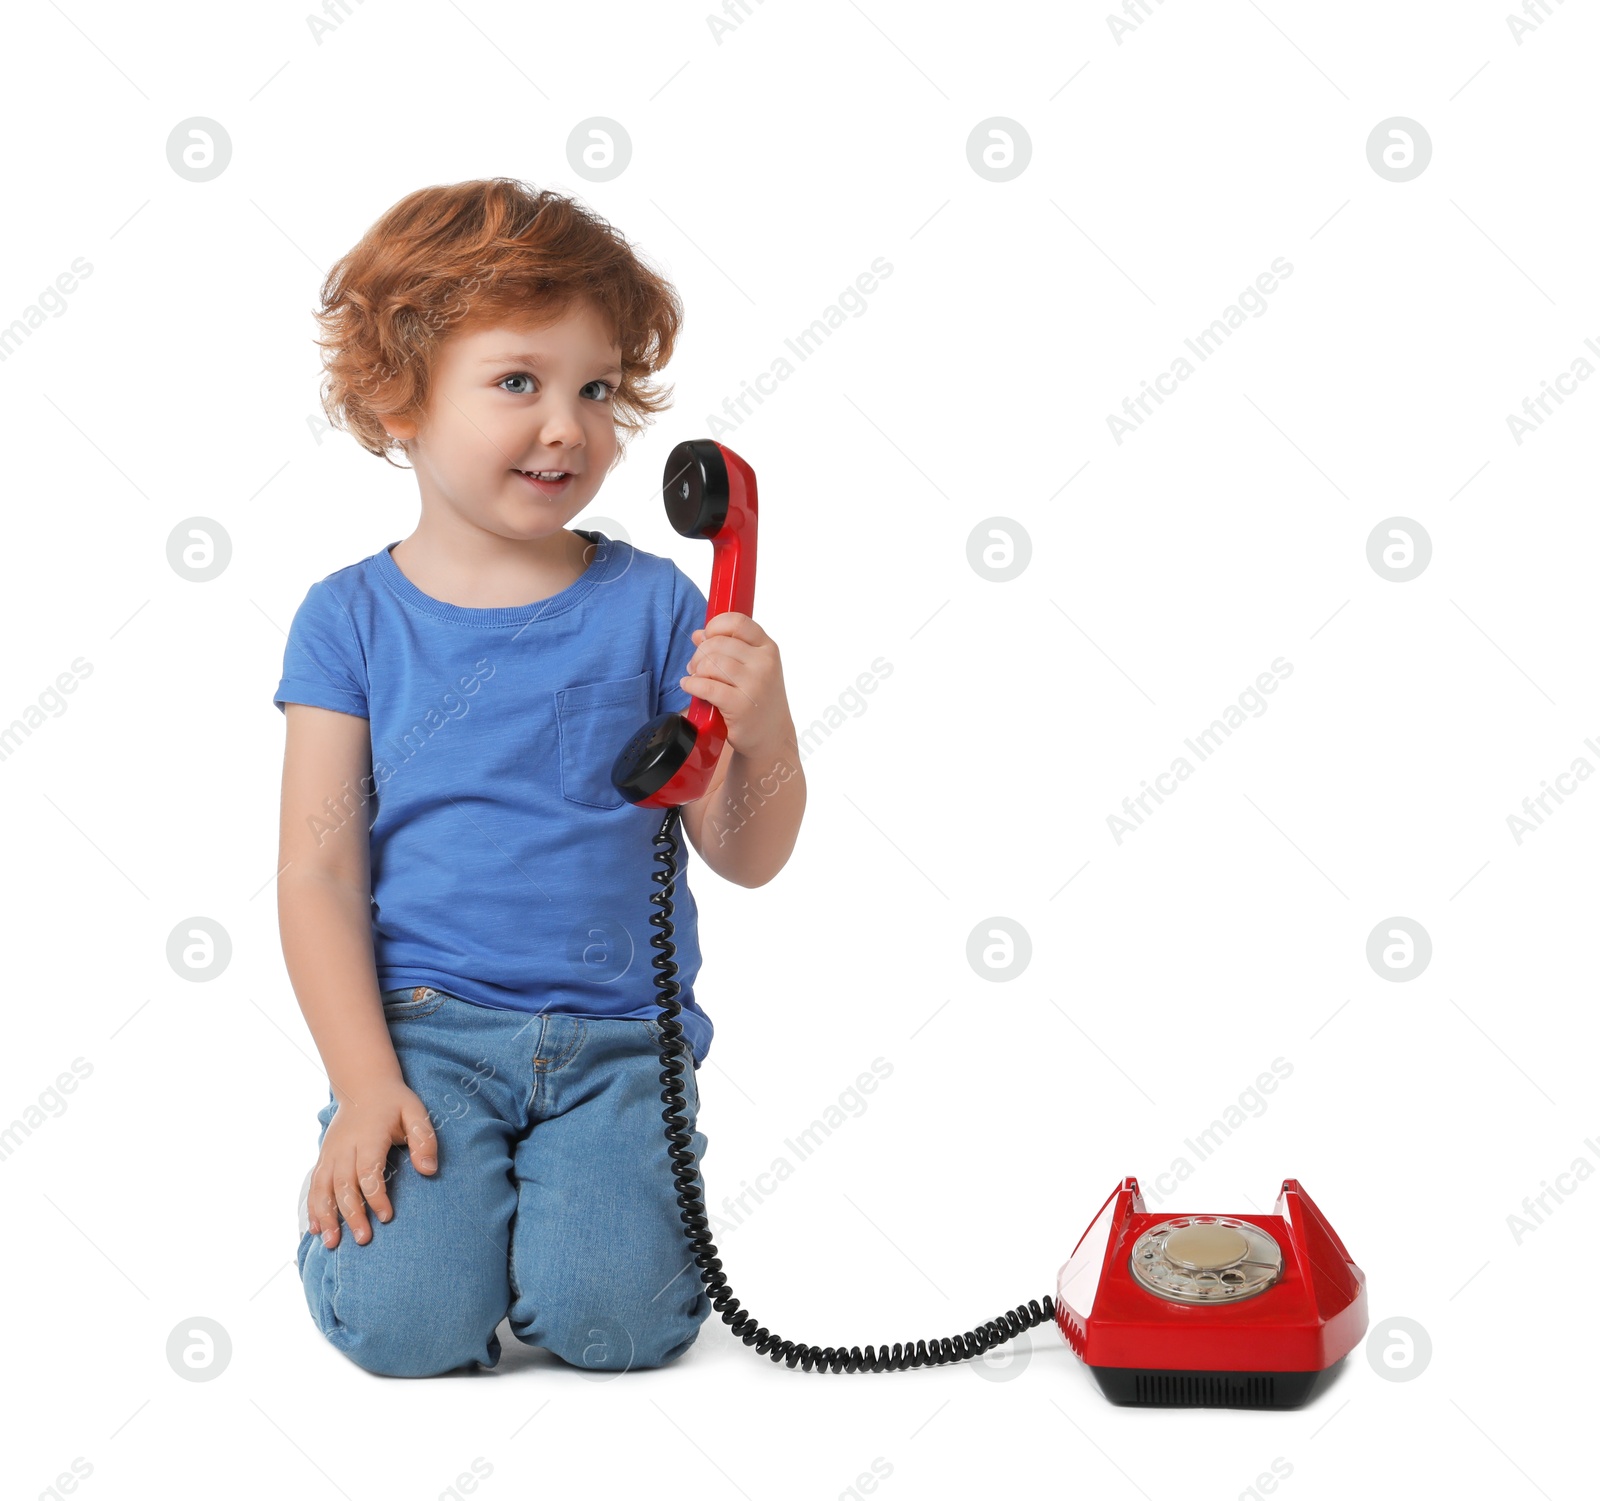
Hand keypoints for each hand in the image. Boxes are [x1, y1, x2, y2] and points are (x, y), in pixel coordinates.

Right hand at [306, 1077, 437, 1249]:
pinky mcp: (323, 1158)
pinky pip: (314, 1185)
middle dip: (352, 1214)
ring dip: (326, 1216)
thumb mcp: (415, 1112)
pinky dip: (313, 1207)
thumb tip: (428, 1170)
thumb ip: (424, 1139)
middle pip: (344, 1184)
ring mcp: (330, 1153)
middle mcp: (344, 1146)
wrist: (363, 1085)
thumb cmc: (394, 1102)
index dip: (376, 1196)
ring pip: (323, 1188)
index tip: (387, 1217)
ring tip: (331, 1243)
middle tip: (364, 1240)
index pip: (369, 1171)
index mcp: (368, 1136)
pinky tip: (314, 1229)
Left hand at [680, 613, 794, 757]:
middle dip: (700, 654)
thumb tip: (698, 634)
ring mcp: (755, 684)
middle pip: (718, 644)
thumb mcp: (752, 669)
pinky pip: (706, 686)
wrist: (771, 736)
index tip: (706, 636)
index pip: (738, 622)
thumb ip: (728, 648)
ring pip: (711, 663)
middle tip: (696, 667)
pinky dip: (692, 685)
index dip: (715, 626)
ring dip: (696, 670)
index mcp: (768, 649)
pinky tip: (689, 686)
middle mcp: (765, 664)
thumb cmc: (759, 699)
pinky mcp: (741, 705)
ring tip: (695, 678)